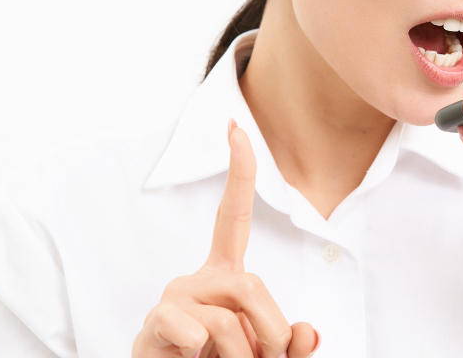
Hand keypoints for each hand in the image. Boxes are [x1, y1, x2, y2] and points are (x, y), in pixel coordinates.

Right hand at [133, 120, 319, 357]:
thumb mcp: (266, 355)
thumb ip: (290, 343)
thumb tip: (307, 333)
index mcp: (224, 275)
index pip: (233, 216)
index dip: (239, 173)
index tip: (236, 128)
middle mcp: (197, 278)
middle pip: (250, 285)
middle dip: (270, 333)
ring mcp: (174, 297)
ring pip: (227, 321)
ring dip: (240, 357)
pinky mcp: (155, 322)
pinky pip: (193, 331)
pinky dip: (200, 353)